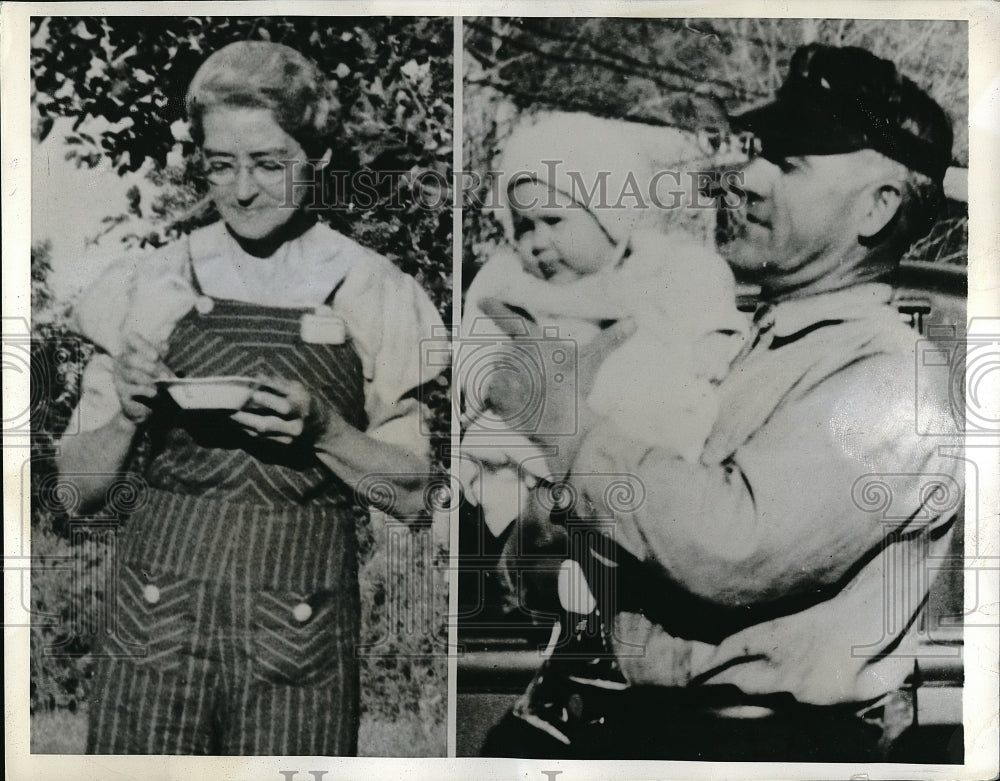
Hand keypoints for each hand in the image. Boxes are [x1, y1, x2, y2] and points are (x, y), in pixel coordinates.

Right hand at [113, 332, 171, 423]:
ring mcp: (118, 377)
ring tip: (164, 385)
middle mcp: (120, 362)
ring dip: (151, 379)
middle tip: (167, 376)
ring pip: (132, 374)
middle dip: (151, 367)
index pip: (132, 339)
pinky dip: (148, 391)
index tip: (157, 357)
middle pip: (130, 358)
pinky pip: (134, 389)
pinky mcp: (121, 392)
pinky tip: (156, 394)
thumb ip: (160, 355)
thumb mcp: (159, 367)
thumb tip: (164, 343)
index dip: (143, 345)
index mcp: (130, 350)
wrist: (144, 408)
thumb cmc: (153, 382)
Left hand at [230, 377, 348, 445]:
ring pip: (263, 430)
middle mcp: (298, 420)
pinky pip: (262, 438)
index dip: (267, 397)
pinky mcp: (285, 444)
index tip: (250, 392)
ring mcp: (291, 435)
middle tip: (230, 406)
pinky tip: (236, 424)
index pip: (283, 401)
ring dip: (243, 423)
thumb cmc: (307, 403)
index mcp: (303, 402)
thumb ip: (280, 384)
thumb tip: (257, 376)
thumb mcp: (300, 390)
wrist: (324, 432)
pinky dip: (247, 430)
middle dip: (248, 414)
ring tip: (226, 414)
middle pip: (270, 421)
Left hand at [479, 297, 635, 446]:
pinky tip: (522, 408)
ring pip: (503, 374)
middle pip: (510, 353)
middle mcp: (514, 355)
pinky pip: (496, 396)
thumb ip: (610, 339)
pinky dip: (505, 401)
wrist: (561, 423)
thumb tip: (634, 322)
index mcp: (532, 342)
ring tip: (533, 395)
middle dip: (520, 363)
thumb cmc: (575, 388)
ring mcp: (503, 375)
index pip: (510, 319)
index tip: (482, 299)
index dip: (495, 308)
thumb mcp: (591, 361)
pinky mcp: (497, 397)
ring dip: (513, 381)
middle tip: (540, 379)